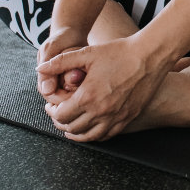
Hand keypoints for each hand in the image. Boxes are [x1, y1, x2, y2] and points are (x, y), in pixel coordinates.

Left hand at [36, 36, 169, 142]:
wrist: (149, 56)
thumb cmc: (119, 52)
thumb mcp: (87, 53)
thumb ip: (60, 62)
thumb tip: (40, 69)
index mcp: (88, 96)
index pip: (61, 115)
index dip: (52, 111)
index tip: (51, 105)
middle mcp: (101, 111)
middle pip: (72, 128)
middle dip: (61, 122)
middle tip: (59, 113)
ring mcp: (115, 117)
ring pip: (88, 136)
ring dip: (76, 133)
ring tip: (70, 126)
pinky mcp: (127, 119)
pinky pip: (106, 136)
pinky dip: (94, 135)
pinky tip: (90, 128)